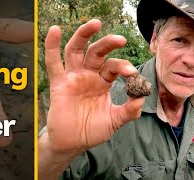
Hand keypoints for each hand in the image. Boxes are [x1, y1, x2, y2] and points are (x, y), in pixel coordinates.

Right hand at [44, 19, 144, 152]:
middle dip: (107, 43)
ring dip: (83, 35)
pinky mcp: (59, 83)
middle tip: (120, 39)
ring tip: (94, 24)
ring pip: (76, 50)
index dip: (122, 66)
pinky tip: (54, 30)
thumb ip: (129, 111)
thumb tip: (141, 97)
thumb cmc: (92, 130)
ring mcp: (73, 77)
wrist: (73, 143)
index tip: (131, 72)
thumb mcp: (114, 121)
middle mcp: (88, 75)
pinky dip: (52, 46)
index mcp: (103, 81)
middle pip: (96, 52)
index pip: (113, 66)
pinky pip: (53, 63)